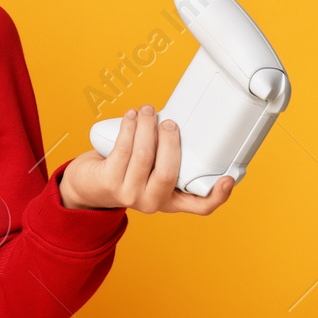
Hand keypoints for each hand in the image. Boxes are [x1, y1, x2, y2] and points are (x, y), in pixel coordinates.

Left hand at [59, 104, 234, 213]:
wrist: (88, 185)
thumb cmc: (126, 170)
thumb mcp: (151, 169)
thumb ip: (167, 155)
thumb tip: (179, 120)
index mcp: (171, 200)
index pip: (201, 206)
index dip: (218, 195)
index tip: (229, 178)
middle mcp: (152, 202)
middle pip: (169, 173)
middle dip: (170, 142)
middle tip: (169, 122)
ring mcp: (130, 194)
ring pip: (144, 156)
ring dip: (146, 127)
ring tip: (146, 111)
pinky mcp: (109, 182)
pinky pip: (123, 150)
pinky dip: (129, 128)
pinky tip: (132, 117)